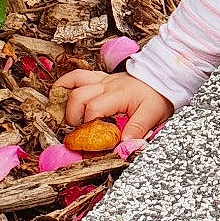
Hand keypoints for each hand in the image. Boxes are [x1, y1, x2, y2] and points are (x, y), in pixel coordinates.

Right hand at [57, 68, 172, 138]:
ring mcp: (101, 80)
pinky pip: (77, 76)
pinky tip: (58, 95)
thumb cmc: (157, 97)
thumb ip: (138, 129)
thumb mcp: (153, 115)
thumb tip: (124, 145)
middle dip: (73, 117)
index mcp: (119, 95)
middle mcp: (107, 85)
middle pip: (78, 97)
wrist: (161, 78)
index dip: (87, 124)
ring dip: (66, 100)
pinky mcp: (99, 78)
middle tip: (79, 131)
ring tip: (67, 117)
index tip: (90, 138)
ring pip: (74, 83)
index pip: (94, 108)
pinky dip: (64, 84)